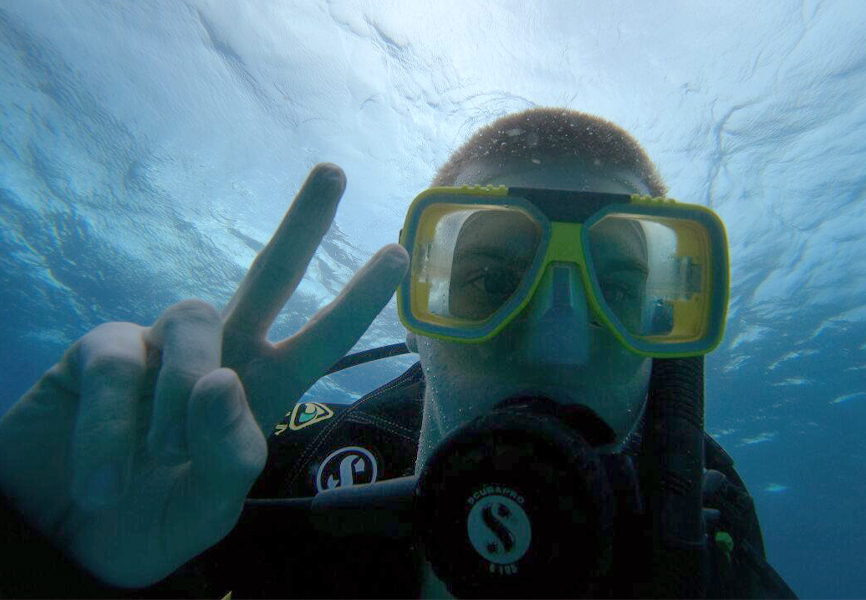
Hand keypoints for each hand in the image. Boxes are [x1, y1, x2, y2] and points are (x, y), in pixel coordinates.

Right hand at [0, 164, 409, 587]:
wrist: (61, 538)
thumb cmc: (146, 522)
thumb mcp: (202, 511)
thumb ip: (227, 458)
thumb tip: (224, 383)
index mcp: (259, 395)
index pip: (316, 342)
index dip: (355, 302)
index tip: (397, 254)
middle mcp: (217, 358)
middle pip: (267, 277)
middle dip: (301, 227)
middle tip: (334, 173)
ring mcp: (158, 347)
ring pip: (196, 321)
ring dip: (182, 392)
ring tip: (156, 461)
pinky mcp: (100, 350)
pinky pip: (118, 359)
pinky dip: (113, 421)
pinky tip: (103, 471)